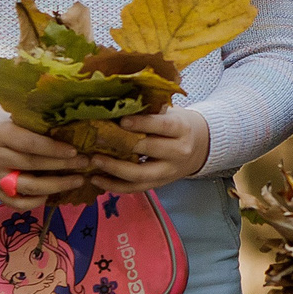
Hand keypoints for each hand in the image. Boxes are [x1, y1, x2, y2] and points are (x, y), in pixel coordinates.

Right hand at [0, 106, 88, 207]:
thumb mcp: (13, 117)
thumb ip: (35, 125)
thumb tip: (72, 129)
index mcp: (0, 134)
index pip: (31, 144)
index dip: (54, 149)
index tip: (75, 151)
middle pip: (33, 165)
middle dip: (63, 166)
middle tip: (85, 163)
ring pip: (29, 187)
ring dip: (57, 186)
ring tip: (78, 180)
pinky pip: (17, 203)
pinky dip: (36, 201)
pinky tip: (51, 194)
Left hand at [85, 106, 212, 193]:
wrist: (199, 147)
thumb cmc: (178, 125)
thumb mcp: (171, 113)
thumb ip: (150, 111)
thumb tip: (117, 104)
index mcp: (181, 129)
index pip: (162, 126)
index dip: (142, 123)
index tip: (121, 120)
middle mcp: (178, 152)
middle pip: (148, 150)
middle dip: (120, 144)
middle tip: (97, 137)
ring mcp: (169, 172)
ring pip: (139, 174)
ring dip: (113, 169)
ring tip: (93, 161)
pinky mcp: (159, 184)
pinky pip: (135, 189)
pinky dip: (114, 186)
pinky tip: (96, 179)